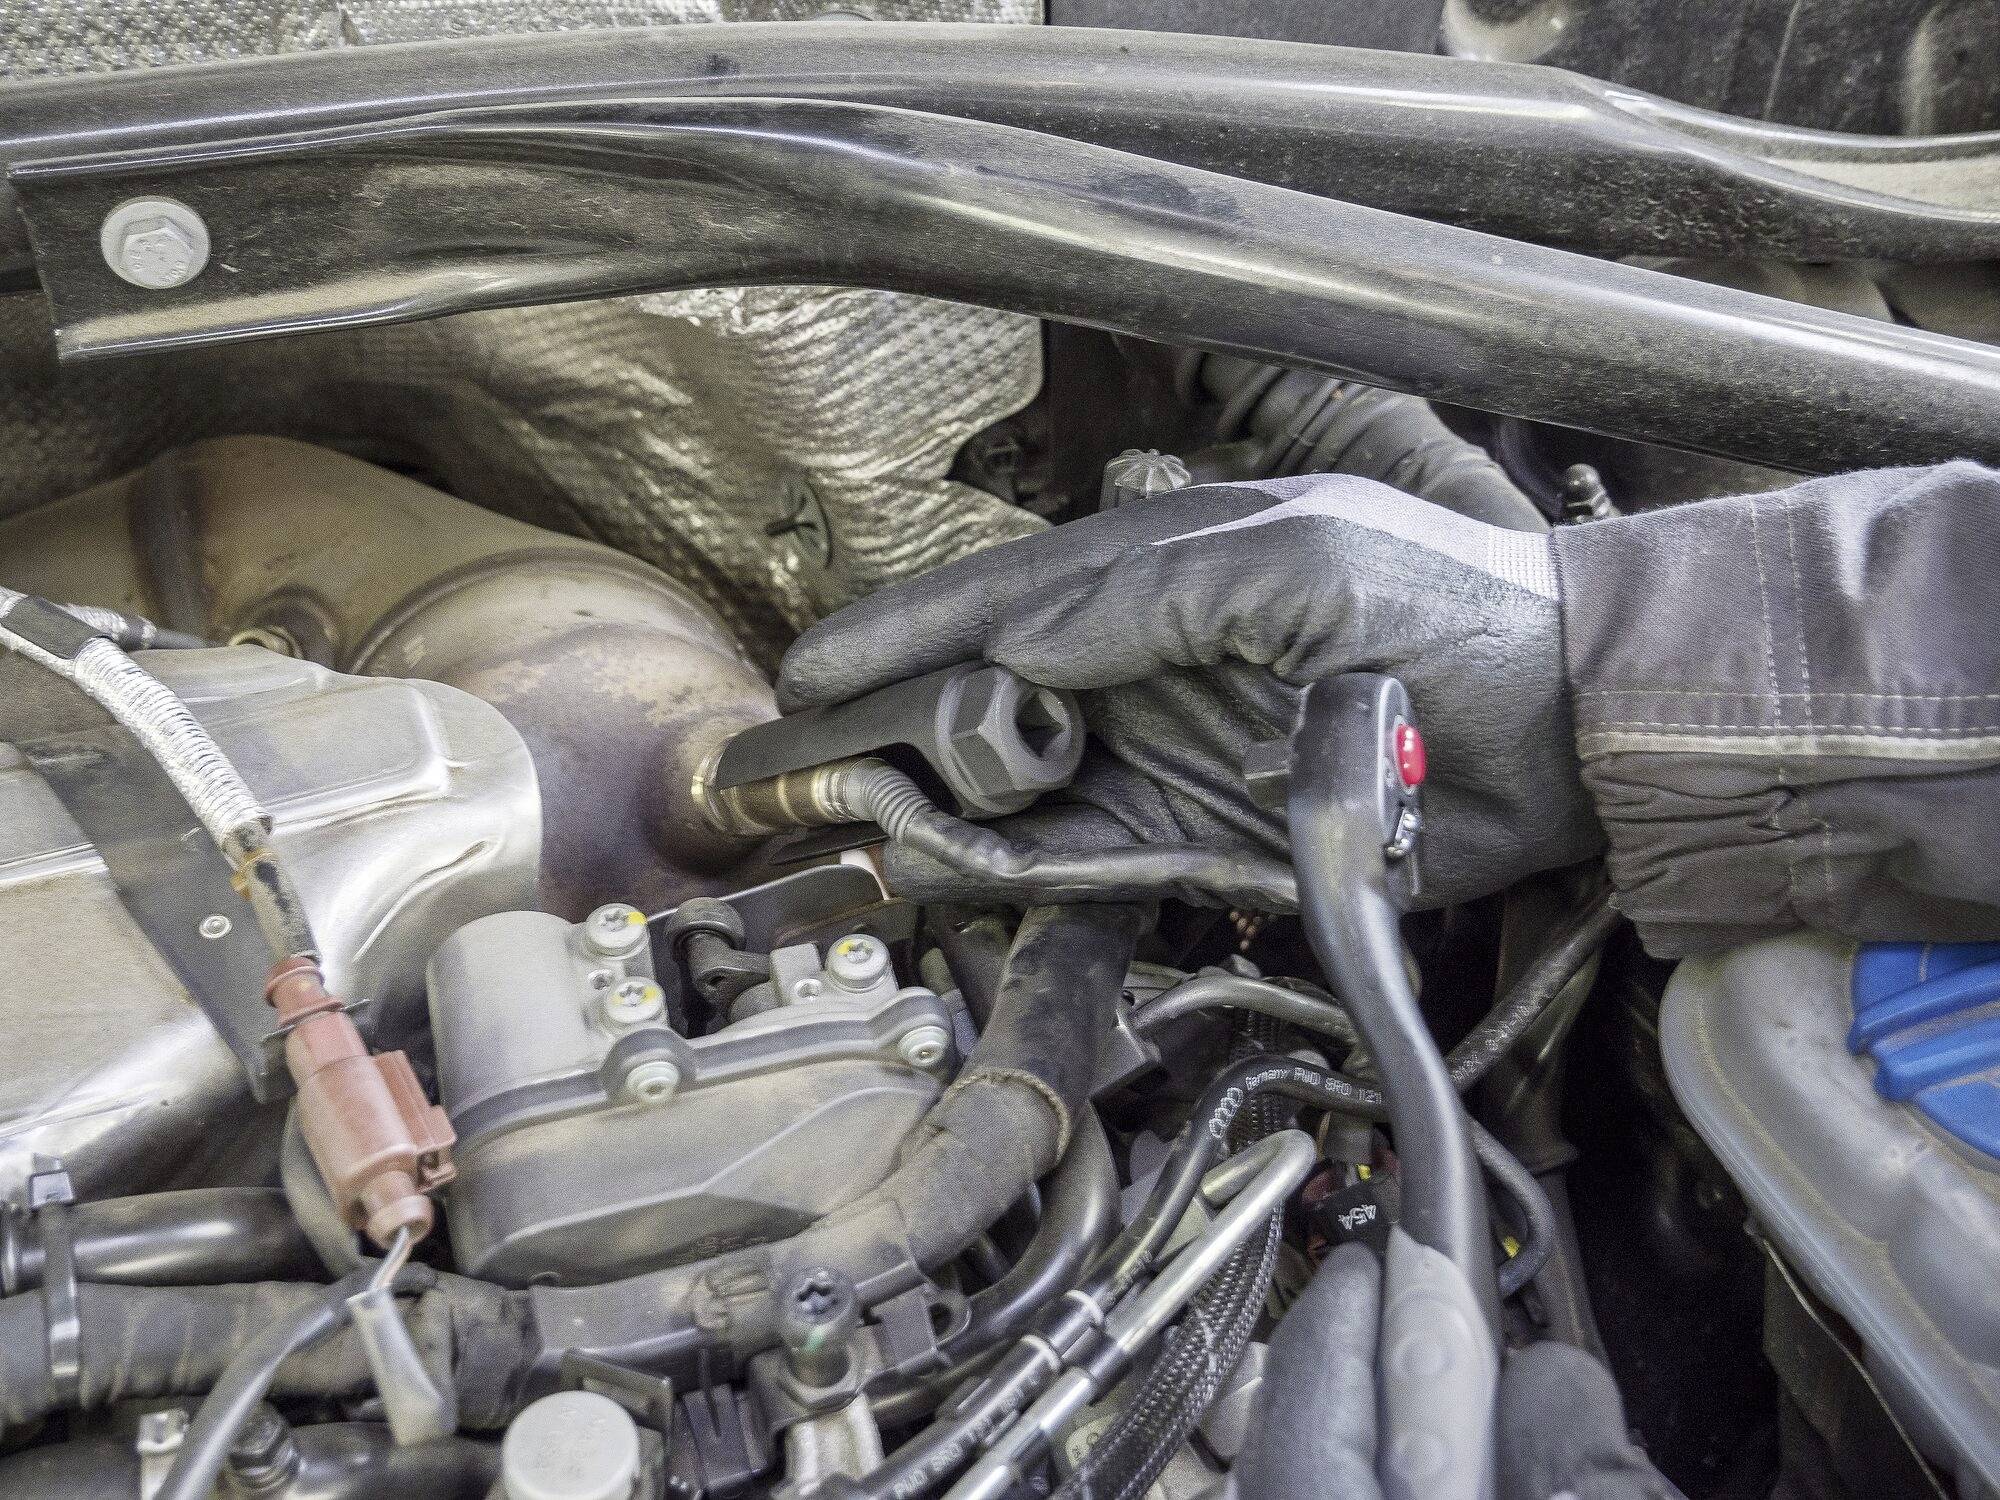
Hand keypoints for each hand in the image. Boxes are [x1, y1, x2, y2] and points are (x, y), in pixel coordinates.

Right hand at [779, 474, 1601, 908]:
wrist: (1564, 725)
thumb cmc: (1453, 605)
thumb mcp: (1299, 559)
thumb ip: (1149, 595)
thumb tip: (1019, 645)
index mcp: (1161, 573)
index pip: (1000, 600)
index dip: (903, 634)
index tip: (817, 669)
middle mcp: (1147, 666)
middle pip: (986, 701)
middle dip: (896, 729)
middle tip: (816, 761)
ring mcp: (1169, 754)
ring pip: (1021, 790)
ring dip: (946, 807)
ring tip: (872, 819)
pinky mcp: (1201, 838)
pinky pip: (1085, 859)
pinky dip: (1019, 867)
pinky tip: (960, 863)